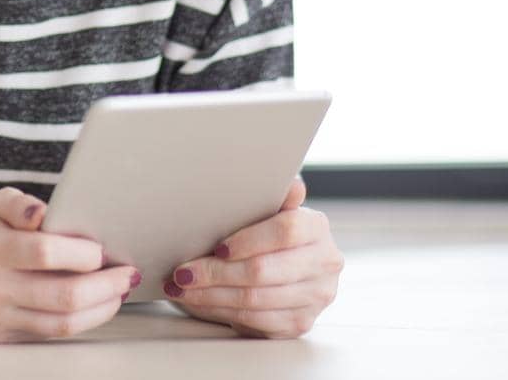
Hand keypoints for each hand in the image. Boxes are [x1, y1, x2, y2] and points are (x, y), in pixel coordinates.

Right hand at [0, 187, 140, 342]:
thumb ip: (18, 204)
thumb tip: (47, 213)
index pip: (44, 252)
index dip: (82, 253)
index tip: (102, 249)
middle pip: (62, 295)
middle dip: (105, 286)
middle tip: (127, 275)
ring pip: (60, 323)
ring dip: (99, 310)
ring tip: (118, 294)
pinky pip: (47, 333)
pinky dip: (77, 321)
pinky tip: (92, 306)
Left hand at [163, 174, 343, 337]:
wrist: (280, 265)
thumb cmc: (263, 231)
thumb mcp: (266, 207)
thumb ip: (274, 196)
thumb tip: (291, 184)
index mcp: (317, 227)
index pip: (286, 232)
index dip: (248, 240)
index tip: (216, 247)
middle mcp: (324, 264)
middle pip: (264, 270)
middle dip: (216, 273)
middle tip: (183, 272)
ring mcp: (315, 297)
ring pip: (256, 299)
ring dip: (211, 295)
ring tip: (182, 287)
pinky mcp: (300, 323)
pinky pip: (256, 321)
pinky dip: (220, 311)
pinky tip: (197, 301)